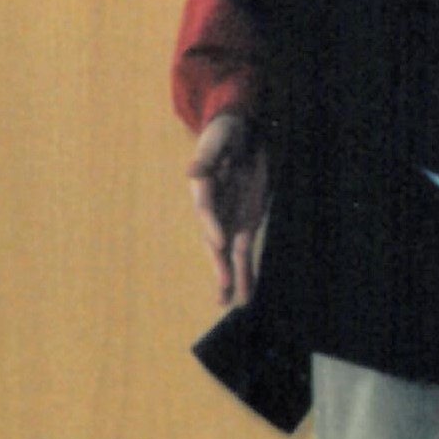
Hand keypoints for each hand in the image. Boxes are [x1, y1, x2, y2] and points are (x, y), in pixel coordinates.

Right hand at [186, 110, 269, 308]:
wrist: (241, 135)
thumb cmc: (226, 135)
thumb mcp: (219, 138)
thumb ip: (208, 156)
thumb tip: (192, 171)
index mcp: (204, 188)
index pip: (207, 209)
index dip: (212, 226)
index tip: (220, 242)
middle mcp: (214, 210)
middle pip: (214, 240)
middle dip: (219, 263)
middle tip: (223, 286)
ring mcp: (229, 220)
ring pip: (228, 254)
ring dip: (230, 277)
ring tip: (228, 303)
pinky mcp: (244, 225)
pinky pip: (244, 252)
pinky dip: (246, 272)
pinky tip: (246, 294)